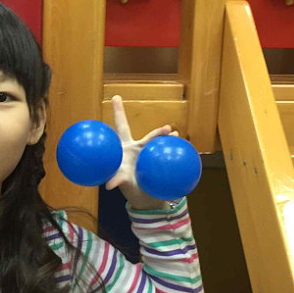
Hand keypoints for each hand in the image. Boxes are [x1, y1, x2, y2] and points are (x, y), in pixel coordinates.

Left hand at [104, 95, 178, 209]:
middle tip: (167, 129)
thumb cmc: (128, 186)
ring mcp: (150, 155)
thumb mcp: (121, 182)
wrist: (143, 196)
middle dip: (158, 132)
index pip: (121, 126)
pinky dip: (176, 150)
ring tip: (177, 139)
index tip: (116, 96)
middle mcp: (139, 148)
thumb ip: (116, 180)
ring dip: (168, 142)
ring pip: (161, 146)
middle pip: (149, 136)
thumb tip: (109, 185)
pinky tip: (184, 147)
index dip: (119, 111)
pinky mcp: (159, 162)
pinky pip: (169, 155)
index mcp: (125, 147)